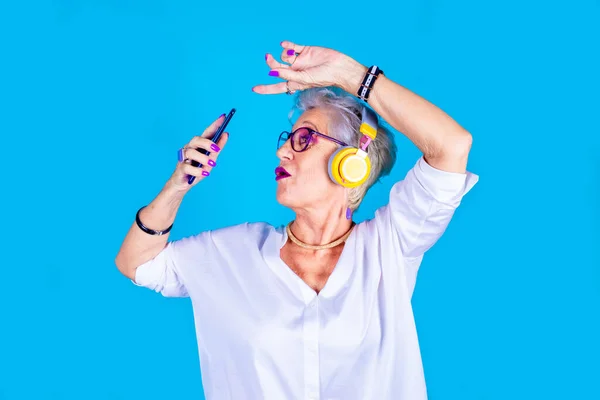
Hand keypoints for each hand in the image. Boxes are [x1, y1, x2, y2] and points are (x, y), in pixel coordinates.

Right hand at [166, 114, 229, 192]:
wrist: (183, 185)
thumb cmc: (197, 171)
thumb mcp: (211, 160)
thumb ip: (217, 148)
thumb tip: (225, 134)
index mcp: (198, 145)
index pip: (207, 132)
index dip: (215, 124)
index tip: (224, 117)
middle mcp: (190, 148)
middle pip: (196, 140)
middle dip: (207, 143)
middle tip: (216, 150)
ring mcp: (184, 157)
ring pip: (191, 152)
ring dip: (203, 158)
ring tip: (212, 165)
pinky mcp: (180, 168)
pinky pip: (188, 167)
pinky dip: (198, 171)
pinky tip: (205, 174)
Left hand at [252, 40, 366, 94]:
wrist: (339, 67)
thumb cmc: (324, 77)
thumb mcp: (304, 80)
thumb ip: (288, 75)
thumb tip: (273, 72)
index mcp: (295, 83)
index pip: (277, 87)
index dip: (266, 88)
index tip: (254, 89)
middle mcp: (296, 72)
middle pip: (278, 68)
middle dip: (272, 63)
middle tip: (268, 57)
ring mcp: (300, 61)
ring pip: (284, 57)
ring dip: (284, 55)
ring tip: (291, 55)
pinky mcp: (305, 51)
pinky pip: (292, 47)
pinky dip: (287, 46)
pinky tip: (284, 44)